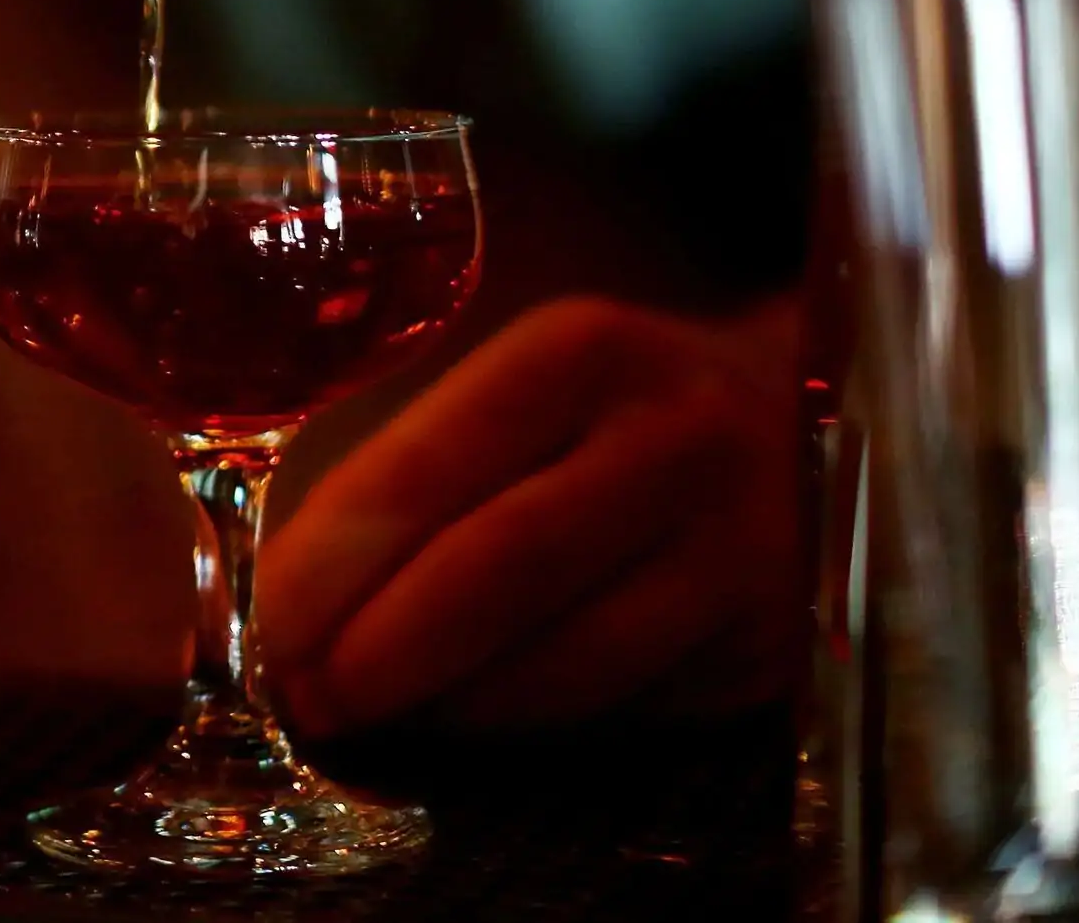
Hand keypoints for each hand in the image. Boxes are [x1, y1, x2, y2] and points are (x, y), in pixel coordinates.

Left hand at [255, 295, 803, 736]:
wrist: (812, 418)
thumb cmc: (610, 404)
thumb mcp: (526, 380)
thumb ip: (421, 458)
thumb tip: (294, 590)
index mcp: (582, 353)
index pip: (429, 470)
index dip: (334, 563)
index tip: (266, 625)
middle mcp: (674, 440)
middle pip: (496, 572)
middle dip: (380, 652)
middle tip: (305, 698)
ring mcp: (742, 548)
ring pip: (566, 661)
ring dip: (445, 706)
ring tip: (368, 714)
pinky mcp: (773, 643)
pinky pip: (624, 706)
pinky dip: (525, 724)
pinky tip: (463, 719)